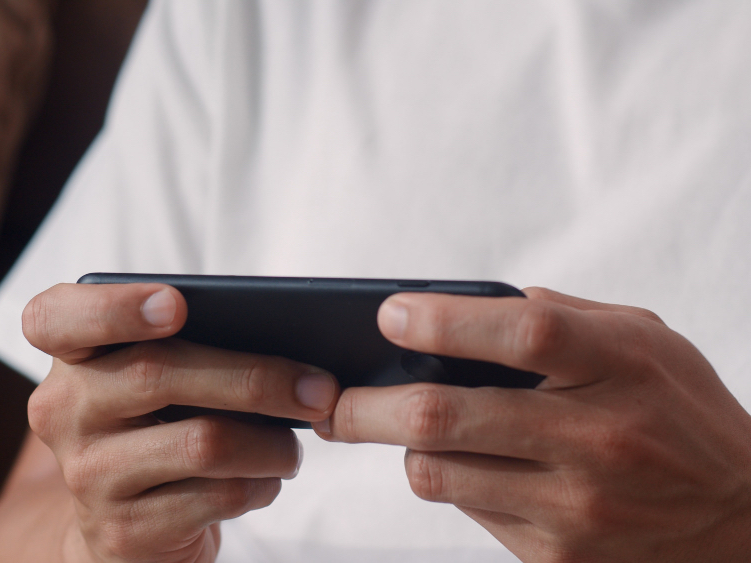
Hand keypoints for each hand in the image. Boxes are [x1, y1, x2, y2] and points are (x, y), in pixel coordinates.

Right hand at [23, 283, 337, 562]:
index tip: (177, 304)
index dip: (115, 307)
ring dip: (270, 443)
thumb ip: (185, 347)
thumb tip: (286, 340)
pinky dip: (259, 484)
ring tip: (295, 443)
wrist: (125, 526)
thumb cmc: (156, 427)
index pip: (55, 318)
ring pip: (201, 441)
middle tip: (320, 387)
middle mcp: (63, 412)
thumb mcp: (153, 380)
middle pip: (158, 374)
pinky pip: (214, 497)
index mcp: (67, 358)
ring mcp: (88, 475)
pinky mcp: (123, 530)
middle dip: (255, 377)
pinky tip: (267, 478)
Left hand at [317, 287, 750, 561]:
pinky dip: (448, 481)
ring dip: (402, 447)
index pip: (520, 334)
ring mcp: (575, 508)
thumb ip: (562, 317)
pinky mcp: (557, 556)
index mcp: (620, 367)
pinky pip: (466, 511)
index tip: (388, 315)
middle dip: (366, 406)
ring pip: (436, 474)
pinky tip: (463, 464)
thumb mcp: (644, 341)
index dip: (441, 321)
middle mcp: (597, 440)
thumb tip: (465, 308)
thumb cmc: (679, 413)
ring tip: (400, 427)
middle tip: (331, 398)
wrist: (736, 522)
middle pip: (445, 417)